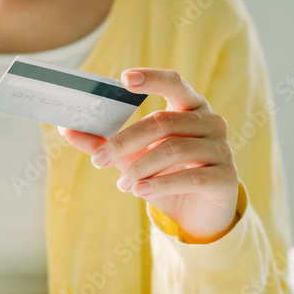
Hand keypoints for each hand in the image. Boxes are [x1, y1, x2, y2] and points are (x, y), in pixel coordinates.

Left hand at [58, 68, 239, 241]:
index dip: (152, 78)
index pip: (174, 83)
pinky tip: (140, 191)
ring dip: (141, 168)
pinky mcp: (226, 177)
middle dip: (126, 141)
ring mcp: (222, 149)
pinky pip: (190, 177)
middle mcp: (211, 122)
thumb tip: (68, 130)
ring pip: (174, 149)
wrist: (199, 215)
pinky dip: (160, 184)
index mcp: (190, 107)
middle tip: (100, 159)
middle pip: (163, 122)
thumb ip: (106, 143)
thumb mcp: (134, 158)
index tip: (124, 79)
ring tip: (123, 184)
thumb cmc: (166, 176)